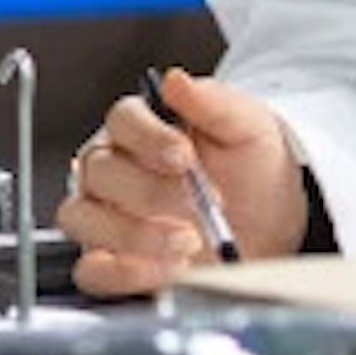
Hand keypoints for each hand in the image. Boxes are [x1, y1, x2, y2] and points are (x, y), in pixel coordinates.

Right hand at [59, 68, 306, 297]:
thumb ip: (212, 101)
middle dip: (150, 191)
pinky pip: (92, 271)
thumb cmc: (251, 168)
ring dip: (134, 234)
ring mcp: (106, 217)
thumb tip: (176, 81)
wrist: (272, 222)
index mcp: (140, 128)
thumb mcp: (246, 126)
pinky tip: (170, 268)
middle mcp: (113, 170)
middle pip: (99, 171)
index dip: (148, 138)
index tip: (184, 156)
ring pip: (84, 219)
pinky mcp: (112, 264)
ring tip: (188, 241)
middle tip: (198, 204)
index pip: (122, 121)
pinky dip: (126, 274)